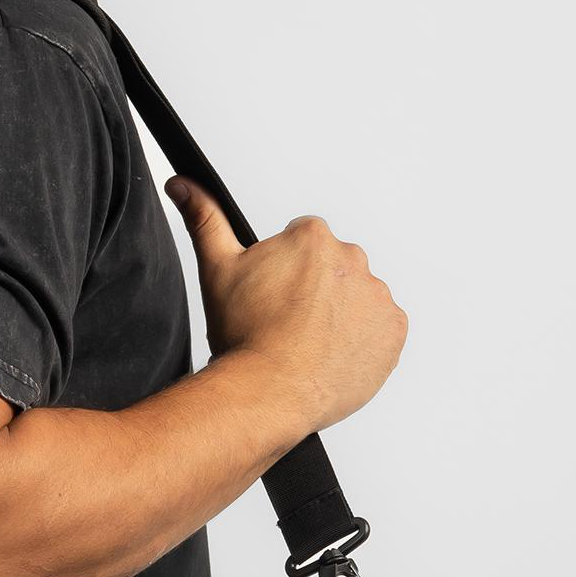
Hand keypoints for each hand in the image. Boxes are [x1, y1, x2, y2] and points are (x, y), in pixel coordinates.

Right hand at [166, 177, 407, 433]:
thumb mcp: (217, 269)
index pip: (303, 244)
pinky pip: (381, 330)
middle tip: (288, 324)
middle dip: (315, 292)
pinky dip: (363, 342)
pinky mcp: (393, 331)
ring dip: (340, 316)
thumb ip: (204, 219)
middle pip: (333, 271)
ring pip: (357, 300)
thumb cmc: (245, 336)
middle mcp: (352, 260)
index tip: (273, 297)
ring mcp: (377, 296)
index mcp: (313, 238)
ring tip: (309, 345)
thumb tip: (182, 185)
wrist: (271, 391)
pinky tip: (333, 356)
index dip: (284, 272)